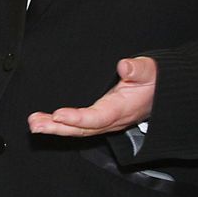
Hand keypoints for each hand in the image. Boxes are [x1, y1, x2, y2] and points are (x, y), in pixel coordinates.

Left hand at [28, 57, 156, 136]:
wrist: (163, 92)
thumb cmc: (155, 80)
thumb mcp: (151, 71)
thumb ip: (139, 69)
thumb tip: (124, 66)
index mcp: (123, 108)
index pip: (98, 117)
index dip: (78, 118)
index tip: (58, 114)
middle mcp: (112, 119)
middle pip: (83, 129)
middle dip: (58, 128)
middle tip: (35, 124)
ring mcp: (106, 121)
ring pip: (78, 130)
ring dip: (55, 128)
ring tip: (34, 124)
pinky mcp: (100, 119)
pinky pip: (79, 127)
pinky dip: (61, 126)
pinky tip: (45, 122)